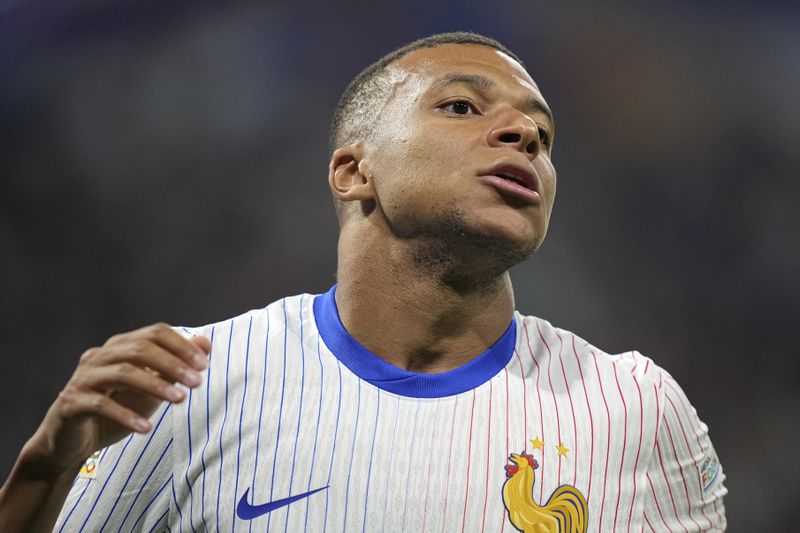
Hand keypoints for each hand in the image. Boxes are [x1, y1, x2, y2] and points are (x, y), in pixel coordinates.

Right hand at [24, 323, 209, 474]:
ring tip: (180, 400)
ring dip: (155, 385)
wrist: (72, 443)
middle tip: (197, 382)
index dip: (181, 346)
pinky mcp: (71, 403)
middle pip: (139, 349)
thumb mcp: (151, 387)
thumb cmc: (116, 409)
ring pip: (122, 372)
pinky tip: (146, 428)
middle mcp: (99, 356)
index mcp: (119, 347)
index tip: (203, 366)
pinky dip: (126, 415)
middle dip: (172, 364)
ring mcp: (83, 378)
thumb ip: (175, 365)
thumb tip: (205, 343)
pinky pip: (100, 405)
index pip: (154, 333)